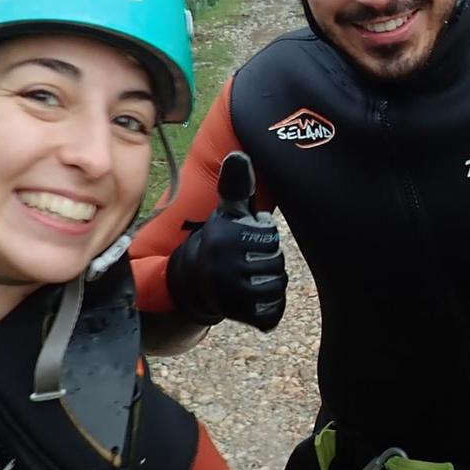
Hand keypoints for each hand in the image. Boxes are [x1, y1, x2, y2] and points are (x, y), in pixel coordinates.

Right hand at [166, 152, 286, 330]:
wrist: (191, 282)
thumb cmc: (220, 240)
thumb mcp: (227, 212)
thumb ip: (237, 185)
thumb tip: (239, 154)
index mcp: (224, 238)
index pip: (272, 238)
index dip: (263, 239)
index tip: (244, 241)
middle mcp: (224, 266)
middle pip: (277, 263)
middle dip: (267, 262)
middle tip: (246, 262)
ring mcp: (231, 294)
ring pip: (277, 286)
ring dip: (268, 283)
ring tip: (247, 278)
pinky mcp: (238, 315)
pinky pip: (272, 312)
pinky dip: (268, 307)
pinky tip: (250, 298)